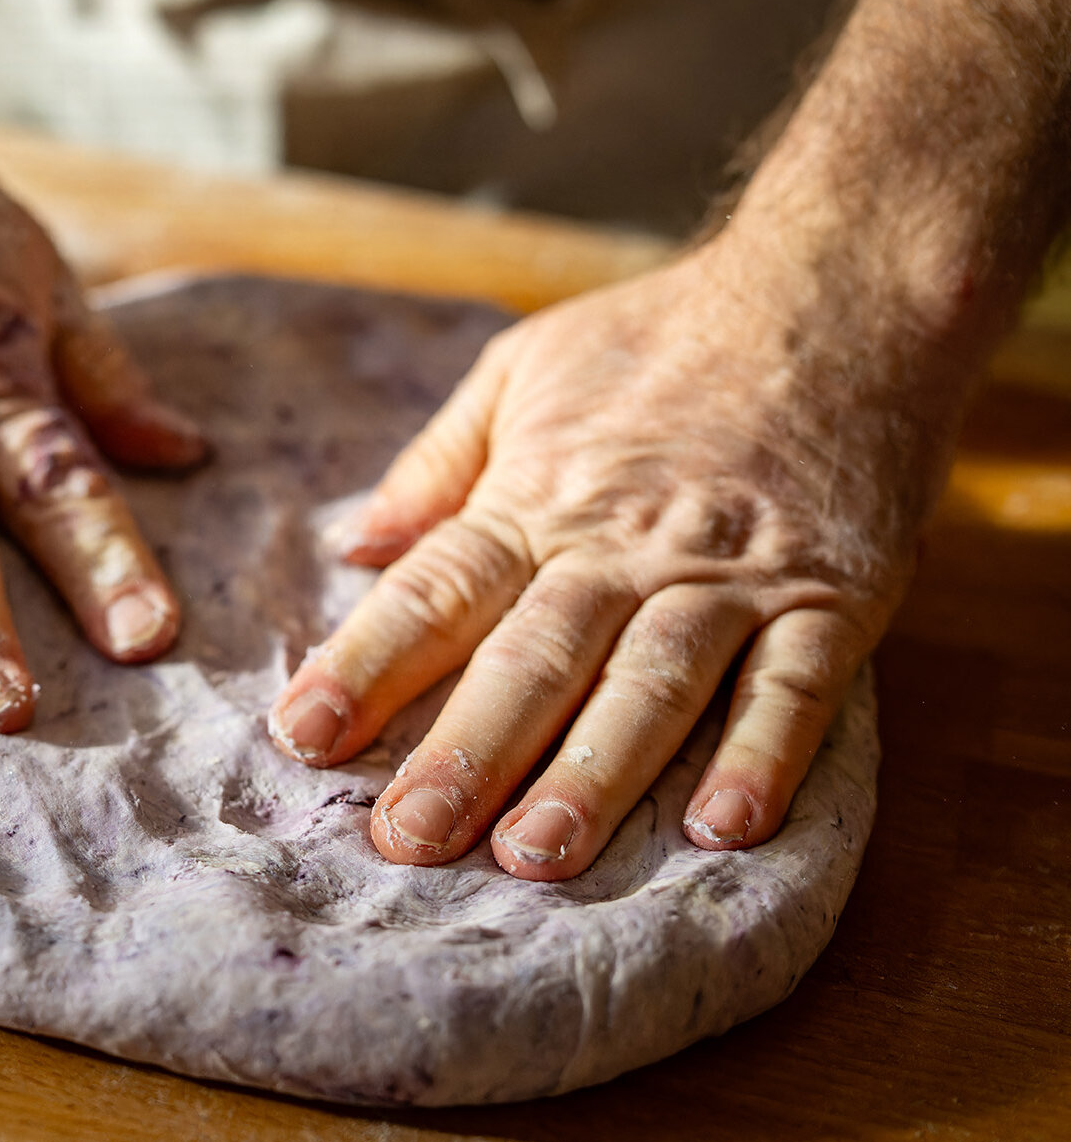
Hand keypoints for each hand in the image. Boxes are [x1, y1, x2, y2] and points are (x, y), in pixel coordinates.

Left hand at [267, 238, 961, 878]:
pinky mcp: (832, 594)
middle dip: (465, 753)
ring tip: (534, 855)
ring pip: (651, 684)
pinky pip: (796, 684)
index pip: (436, 593)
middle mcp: (624, 546)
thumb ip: (435, 465)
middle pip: (532, 657)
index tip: (302, 736)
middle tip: (407, 839)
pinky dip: (765, 755)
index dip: (367, 666)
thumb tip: (352, 546)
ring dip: (593, 775)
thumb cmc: (662, 338)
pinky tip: (724, 828)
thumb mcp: (522, 368)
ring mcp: (730, 574)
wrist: (839, 285)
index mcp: (537, 500)